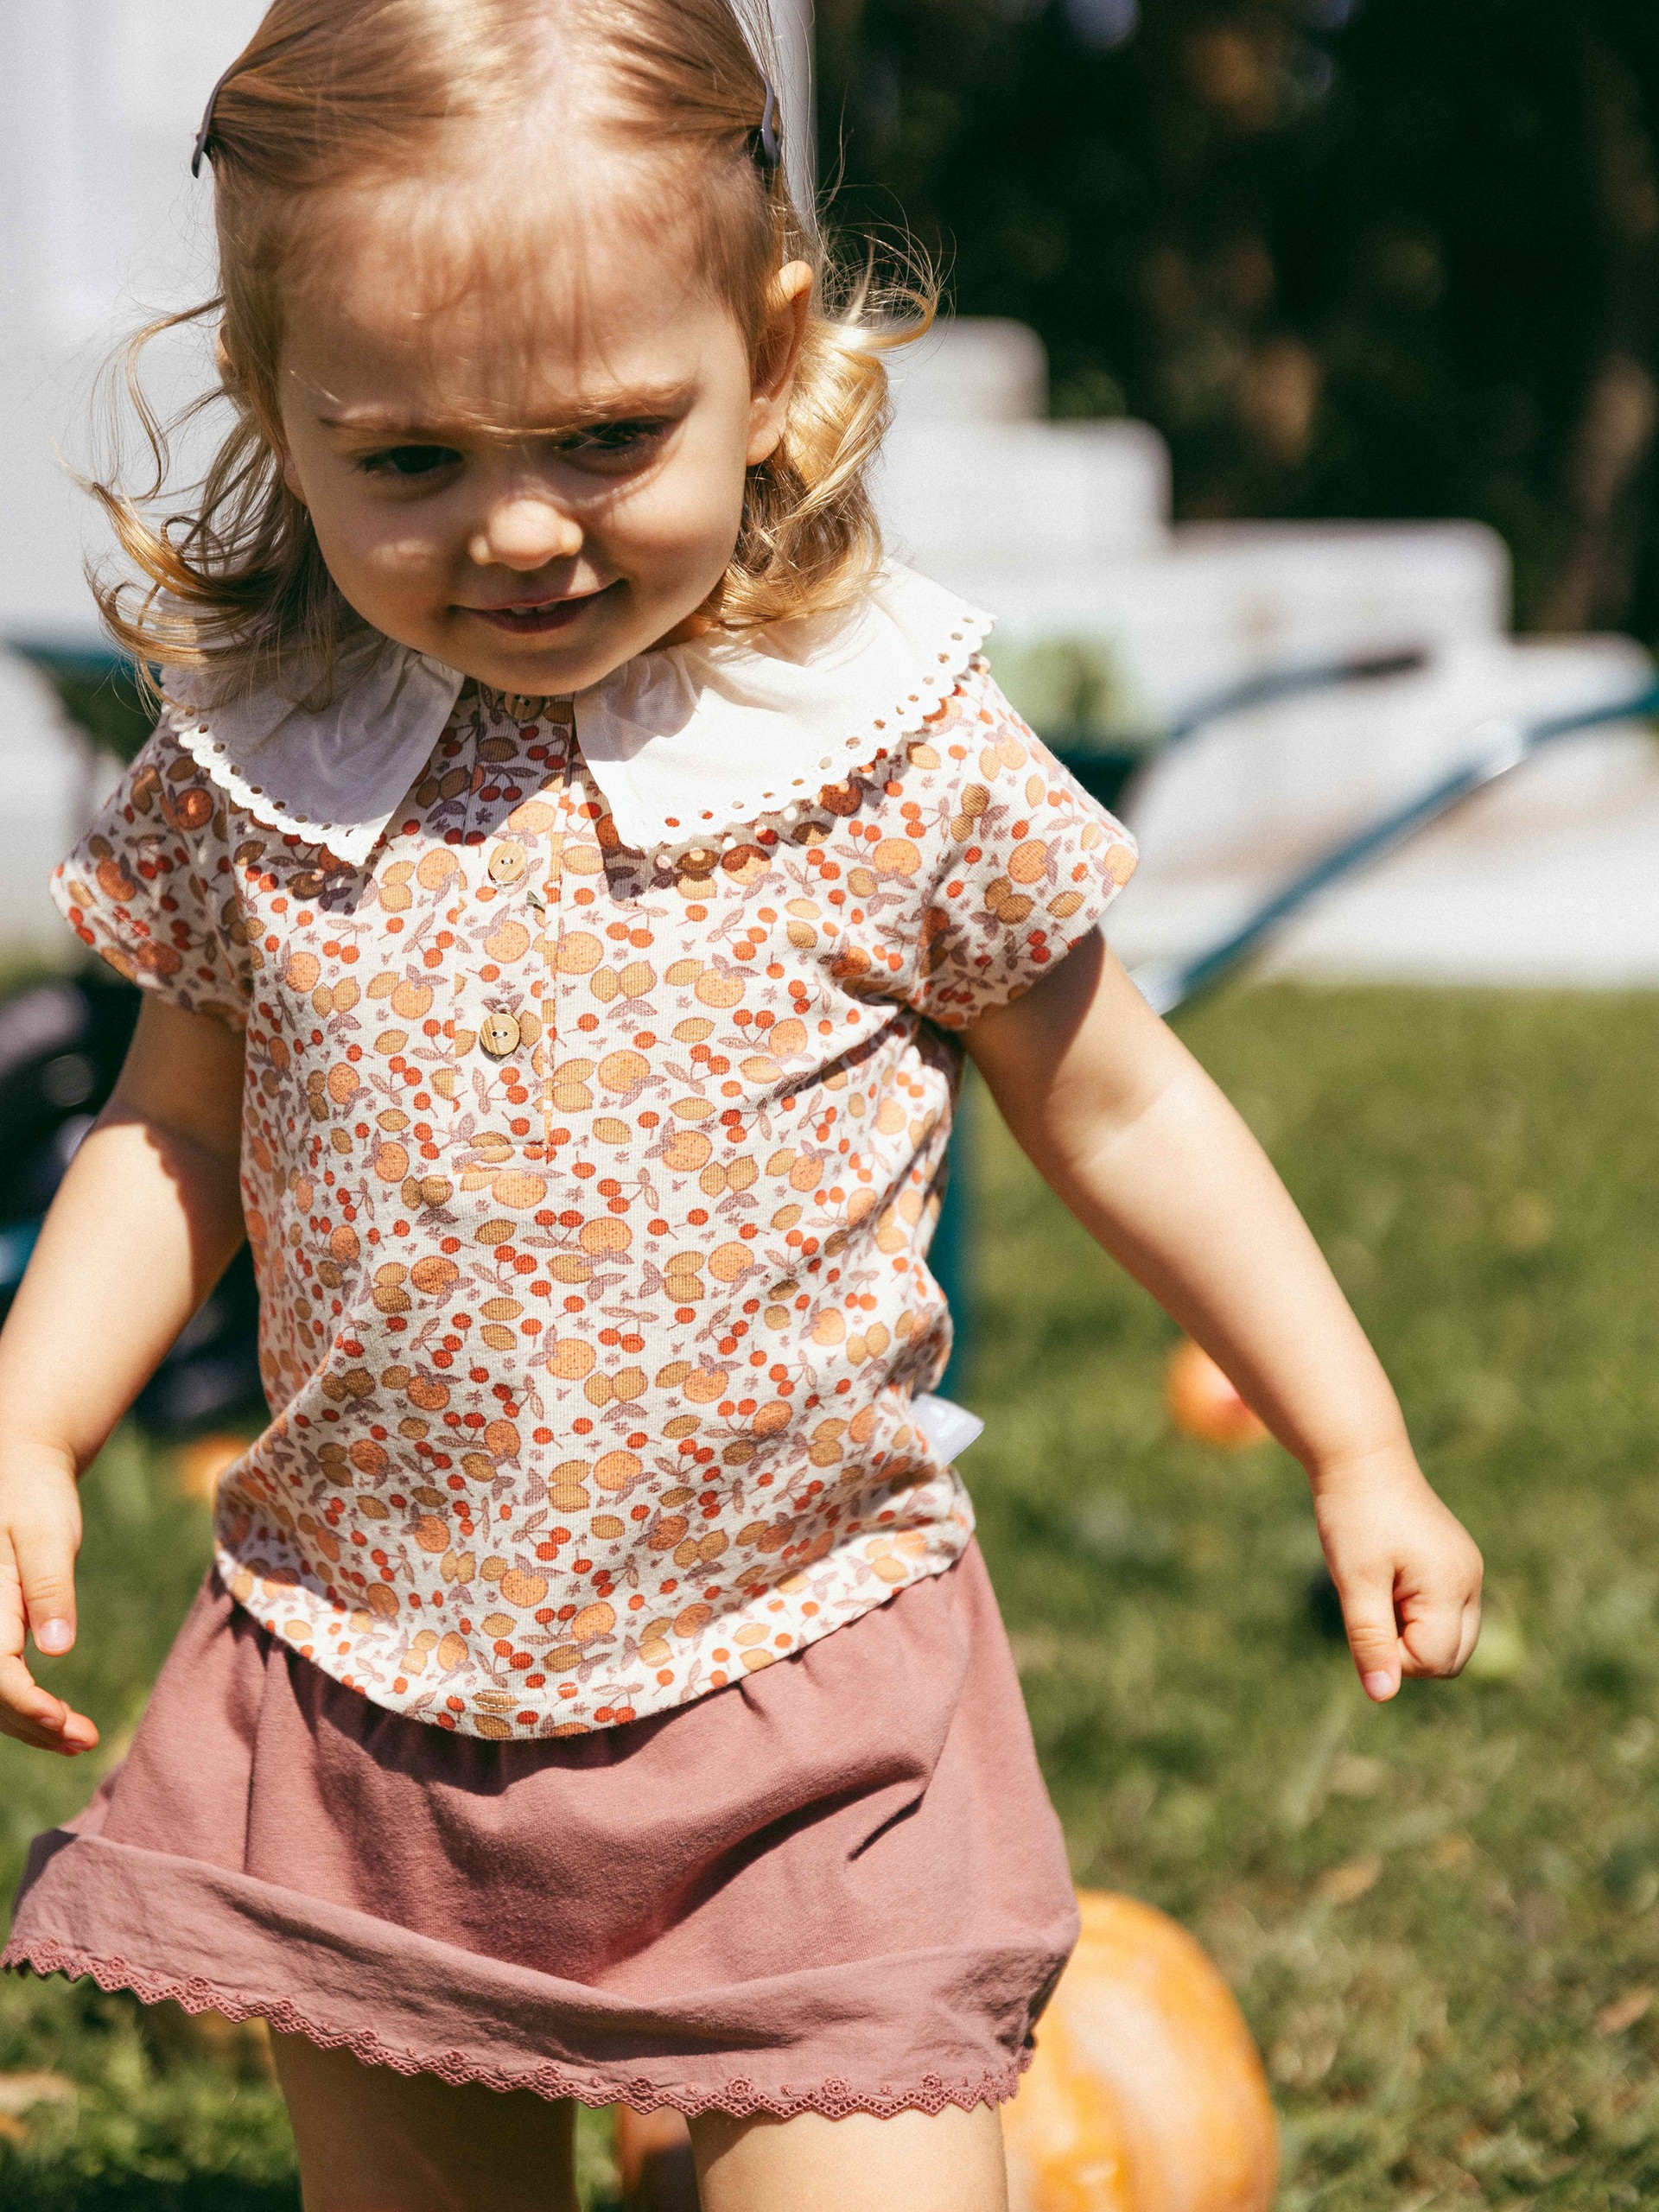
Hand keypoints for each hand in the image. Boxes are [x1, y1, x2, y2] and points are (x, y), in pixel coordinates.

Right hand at [0, 1447, 97, 1753]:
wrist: (23, 1470)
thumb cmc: (35, 1496)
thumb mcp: (48, 1535)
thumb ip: (49, 1590)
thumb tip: (56, 1650)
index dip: (25, 1704)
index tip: (64, 1720)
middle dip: (32, 1725)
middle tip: (85, 1740)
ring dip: (31, 1724)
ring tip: (82, 1740)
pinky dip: (26, 1705)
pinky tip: (60, 1720)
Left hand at [1311, 1441, 1482, 1702]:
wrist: (1360, 1458)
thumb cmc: (1354, 1517)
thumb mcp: (1355, 1581)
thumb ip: (1371, 1640)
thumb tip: (1381, 1695)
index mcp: (1452, 1586)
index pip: (1433, 1661)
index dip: (1392, 1657)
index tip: (1363, 1617)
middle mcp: (1471, 1581)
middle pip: (1450, 1658)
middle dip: (1407, 1650)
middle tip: (1371, 1605)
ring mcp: (1467, 1571)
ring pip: (1449, 1638)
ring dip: (1411, 1632)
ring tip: (1379, 1591)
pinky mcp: (1456, 1564)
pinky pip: (1443, 1612)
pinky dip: (1414, 1612)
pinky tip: (1387, 1579)